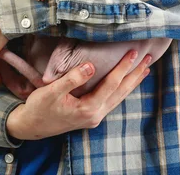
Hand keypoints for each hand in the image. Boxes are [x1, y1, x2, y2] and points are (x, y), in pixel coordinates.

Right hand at [6, 50, 150, 139]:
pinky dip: (122, 89)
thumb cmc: (39, 107)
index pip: (111, 85)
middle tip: (149, 59)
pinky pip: (112, 99)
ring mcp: (94, 116)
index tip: (133, 53)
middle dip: (135, 75)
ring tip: (144, 69)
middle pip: (121, 92)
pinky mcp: (91, 114)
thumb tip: (90, 66)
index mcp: (88, 109)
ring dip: (132, 82)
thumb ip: (72, 79)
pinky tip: (125, 83)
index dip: (123, 68)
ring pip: (119, 97)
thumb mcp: (51, 91)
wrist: (31, 126)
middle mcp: (95, 114)